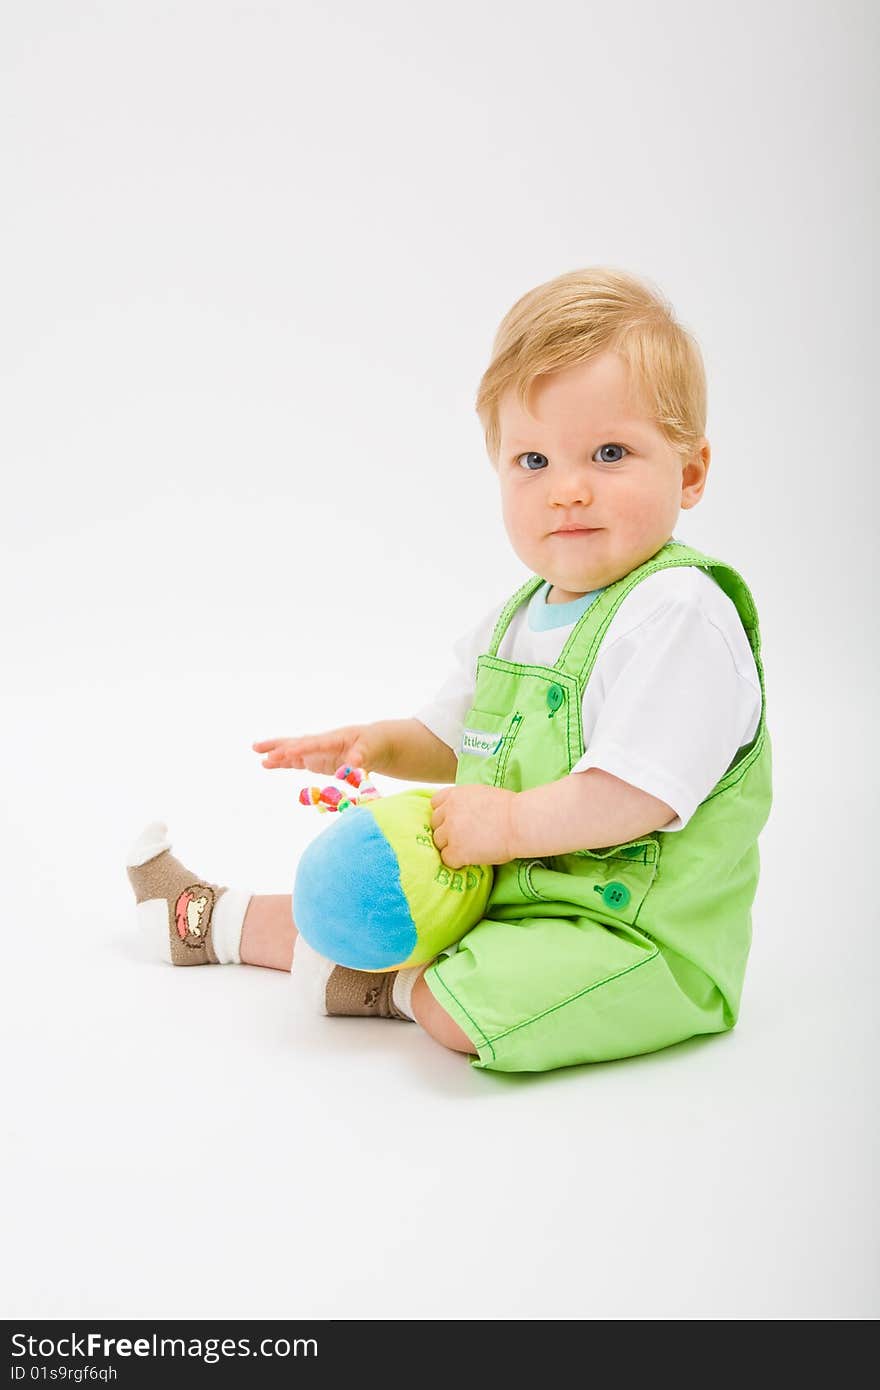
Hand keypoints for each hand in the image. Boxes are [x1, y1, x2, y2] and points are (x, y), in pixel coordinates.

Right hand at [252, 724, 388, 775]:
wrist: (373, 743)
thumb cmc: (373, 744)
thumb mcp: (370, 749)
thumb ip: (360, 755)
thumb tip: (354, 763)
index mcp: (335, 739)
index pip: (315, 743)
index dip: (302, 747)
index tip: (287, 750)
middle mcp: (321, 744)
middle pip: (297, 743)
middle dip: (279, 746)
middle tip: (258, 748)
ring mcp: (316, 752)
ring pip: (292, 750)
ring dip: (275, 752)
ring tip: (256, 752)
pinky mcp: (315, 760)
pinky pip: (295, 761)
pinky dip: (282, 762)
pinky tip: (266, 763)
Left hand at [430, 784, 516, 868]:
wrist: (519, 823)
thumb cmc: (511, 809)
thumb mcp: (483, 794)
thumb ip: (466, 802)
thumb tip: (463, 813)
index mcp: (456, 795)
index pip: (435, 803)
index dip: (443, 813)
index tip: (452, 819)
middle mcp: (449, 811)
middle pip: (435, 824)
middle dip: (446, 830)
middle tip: (461, 837)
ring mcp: (451, 831)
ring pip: (439, 842)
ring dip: (449, 846)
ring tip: (466, 849)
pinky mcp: (456, 851)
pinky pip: (447, 859)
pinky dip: (456, 861)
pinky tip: (468, 859)